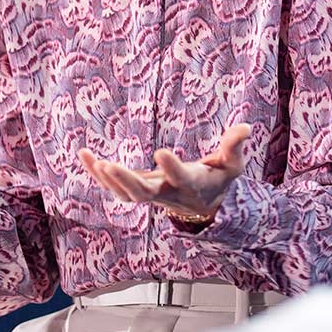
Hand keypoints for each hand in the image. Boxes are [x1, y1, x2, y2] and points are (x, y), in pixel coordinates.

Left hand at [79, 123, 252, 222]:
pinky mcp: (139, 190)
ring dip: (106, 178)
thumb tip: (246, 126)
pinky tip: (85, 155)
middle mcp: (168, 193)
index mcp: (191, 185)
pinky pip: (115, 187)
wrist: (204, 205)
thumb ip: (235, 146)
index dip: (171, 168)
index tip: (160, 152)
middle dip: (126, 180)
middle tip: (109, 165)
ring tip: (91, 159)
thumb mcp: (233, 165)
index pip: (181, 178)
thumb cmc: (219, 179)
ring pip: (125, 194)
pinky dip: (98, 173)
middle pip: (143, 194)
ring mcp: (151, 194)